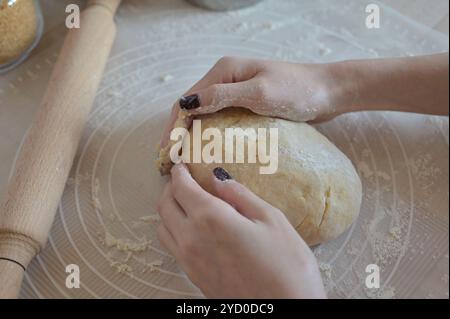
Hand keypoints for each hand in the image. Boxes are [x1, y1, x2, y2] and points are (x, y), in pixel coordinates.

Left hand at [156, 164, 325, 298]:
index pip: (181, 187)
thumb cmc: (287, 266)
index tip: (182, 164)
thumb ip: (240, 195)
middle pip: (165, 205)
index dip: (179, 172)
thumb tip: (219, 178)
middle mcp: (191, 238)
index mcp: (210, 218)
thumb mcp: (271, 220)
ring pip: (163, 227)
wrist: (285, 312)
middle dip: (171, 187)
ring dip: (169, 209)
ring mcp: (189, 260)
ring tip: (186, 202)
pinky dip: (174, 230)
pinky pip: (172, 246)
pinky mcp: (193, 277)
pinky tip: (193, 228)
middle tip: (184, 179)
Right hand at [159, 56, 341, 147]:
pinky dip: (208, 135)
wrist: (327, 92)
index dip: (173, 127)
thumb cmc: (296, 91)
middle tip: (170, 163)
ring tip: (183, 162)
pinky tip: (205, 152)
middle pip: (191, 108)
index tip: (166, 154)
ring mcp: (235, 92)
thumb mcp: (259, 93)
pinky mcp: (245, 104)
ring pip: (203, 115)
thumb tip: (186, 105)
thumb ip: (222, 96)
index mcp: (223, 72)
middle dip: (177, 133)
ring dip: (191, 136)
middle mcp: (225, 79)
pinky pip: (219, 120)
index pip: (186, 100)